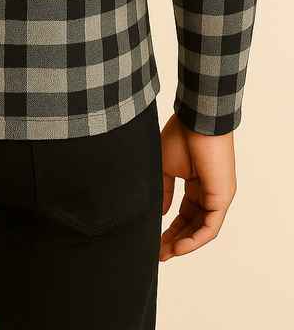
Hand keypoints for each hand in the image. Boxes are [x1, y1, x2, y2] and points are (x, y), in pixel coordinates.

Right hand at [159, 113, 236, 261]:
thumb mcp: (165, 168)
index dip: (168, 228)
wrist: (196, 120)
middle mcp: (209, 193)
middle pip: (192, 225)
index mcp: (195, 184)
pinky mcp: (223, 197)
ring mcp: (218, 196)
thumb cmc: (180, 136)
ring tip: (164, 254)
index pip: (183, 214)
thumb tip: (161, 213)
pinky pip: (210, 227)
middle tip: (157, 254)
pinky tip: (178, 246)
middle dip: (174, 241)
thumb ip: (164, 191)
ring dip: (183, 244)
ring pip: (202, 230)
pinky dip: (195, 239)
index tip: (152, 240)